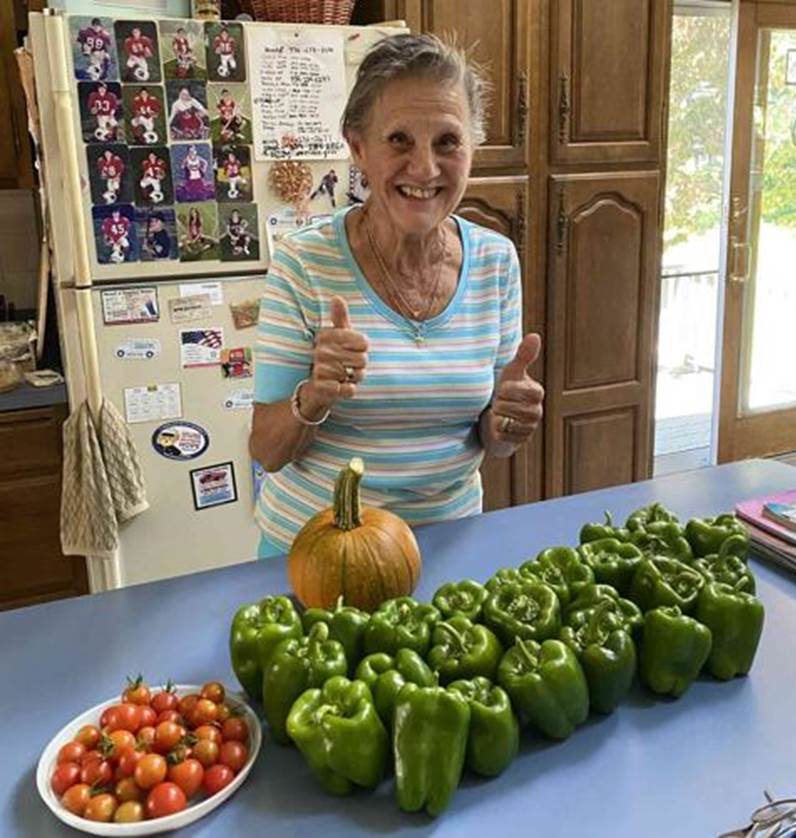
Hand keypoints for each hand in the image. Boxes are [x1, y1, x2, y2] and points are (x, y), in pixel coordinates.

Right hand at [304, 296, 368, 412]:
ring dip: (355, 378)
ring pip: (356, 375)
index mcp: (326, 336)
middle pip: (362, 359)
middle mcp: (321, 351)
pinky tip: (342, 387)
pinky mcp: (322, 388)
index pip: (363, 341)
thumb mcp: (337, 336)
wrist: (316, 387)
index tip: (353, 349)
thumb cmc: (332, 357)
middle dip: (360, 366)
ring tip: (345, 376)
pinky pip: (349, 390)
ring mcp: (320, 370)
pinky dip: (349, 390)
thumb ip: (339, 318)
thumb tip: (336, 297)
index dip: (363, 349)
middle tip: (349, 366)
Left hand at [490, 333, 544, 443]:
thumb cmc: (503, 391)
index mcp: (537, 393)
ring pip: (509, 421)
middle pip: (513, 407)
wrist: (492, 417)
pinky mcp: (519, 441)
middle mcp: (536, 411)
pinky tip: (496, 425)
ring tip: (496, 413)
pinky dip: (496, 430)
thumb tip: (535, 335)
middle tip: (497, 403)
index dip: (507, 390)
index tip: (501, 389)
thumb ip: (523, 356)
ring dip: (497, 416)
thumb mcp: (511, 372)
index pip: (523, 391)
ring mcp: (529, 428)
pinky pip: (504, 435)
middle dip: (499, 404)